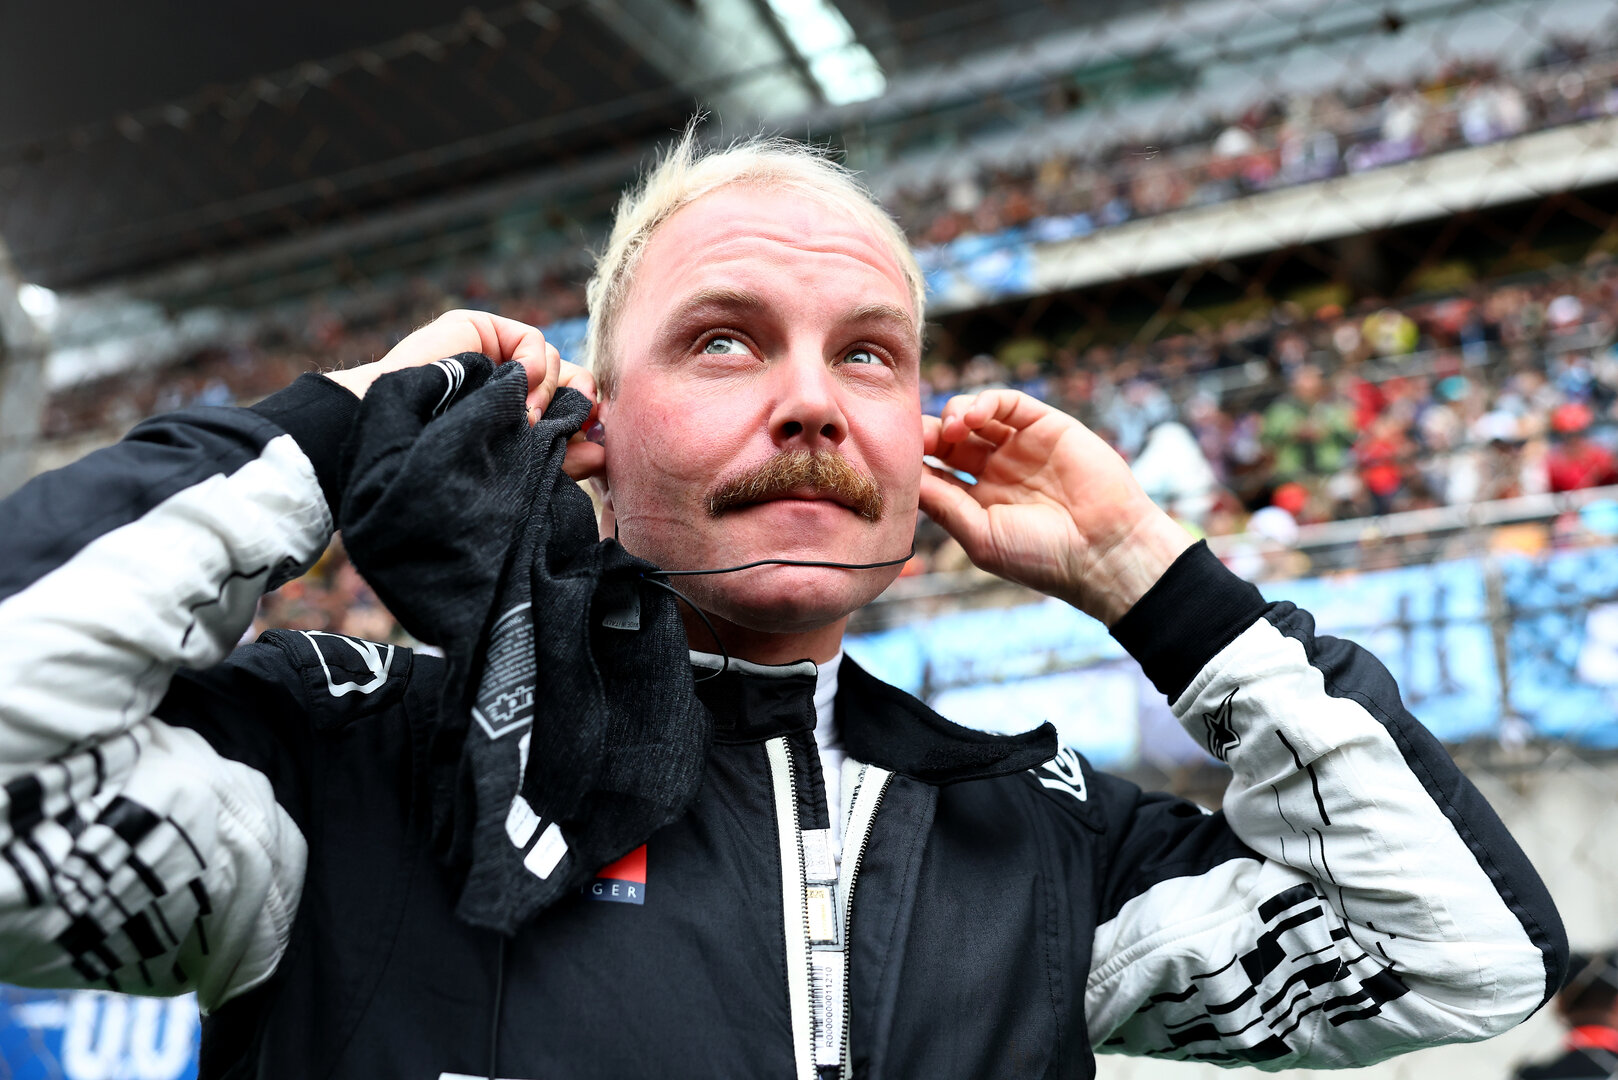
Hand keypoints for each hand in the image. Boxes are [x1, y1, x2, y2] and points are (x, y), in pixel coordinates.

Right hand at [322, 309, 603, 479]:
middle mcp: (505, 383)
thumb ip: (558, 457)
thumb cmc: (449, 459)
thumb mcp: (513, 461)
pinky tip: (517, 388)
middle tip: (579, 422)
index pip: (566, 407)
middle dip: (577, 400)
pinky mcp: (478, 330)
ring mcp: (492, 355)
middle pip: (568, 379)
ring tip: (525, 420)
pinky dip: (535, 364)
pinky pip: (534, 341)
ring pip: (555, 361)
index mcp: (512, 415)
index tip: (594, 437)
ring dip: (549, 391)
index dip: (584, 417)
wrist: (397, 439)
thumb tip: (604, 452)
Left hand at [920, 390, 1193, 624]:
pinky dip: (985, 402)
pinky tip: (972, 417)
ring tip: (951, 430)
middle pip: (949, 438)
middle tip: (915, 437)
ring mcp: (1020, 447)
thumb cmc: (1040, 557)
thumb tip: (903, 481)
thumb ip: (943, 504)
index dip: (913, 460)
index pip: (934, 469)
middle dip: (928, 433)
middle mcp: (996, 470)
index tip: (896, 458)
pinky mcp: (1045, 426)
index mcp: (977, 500)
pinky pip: (1007, 403)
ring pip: (974, 415)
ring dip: (954, 415)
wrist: (1102, 551)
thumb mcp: (980, 536)